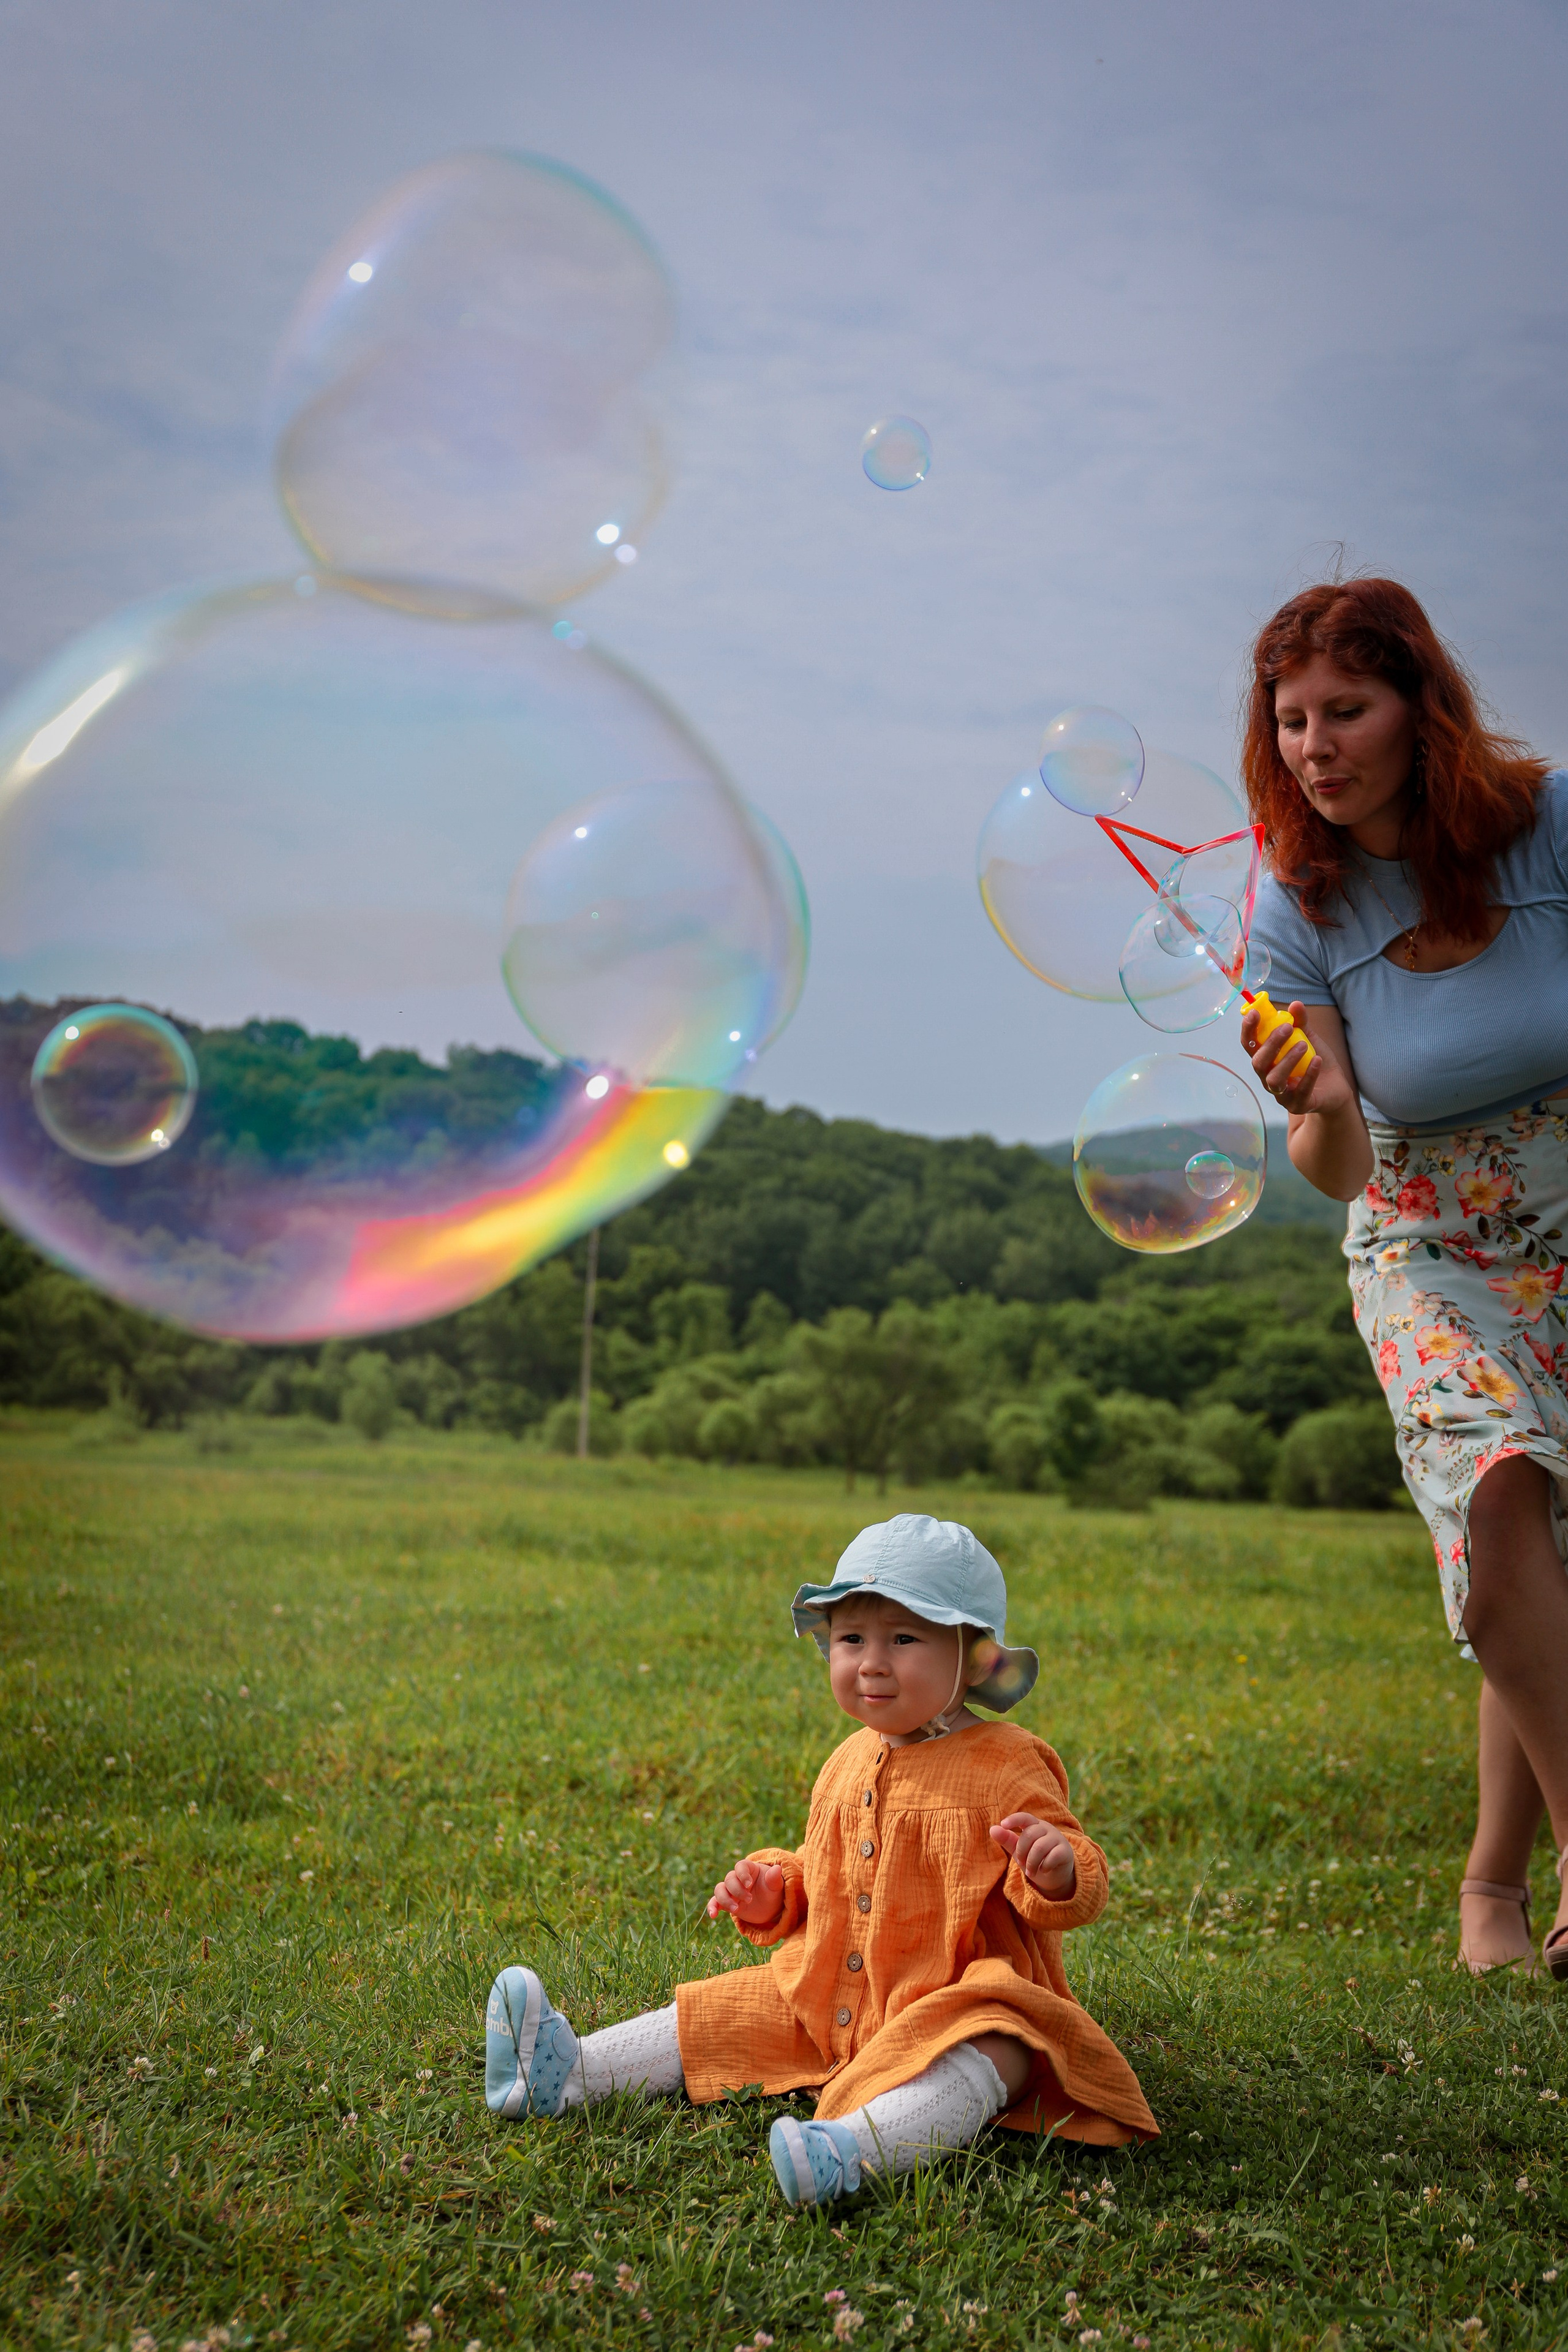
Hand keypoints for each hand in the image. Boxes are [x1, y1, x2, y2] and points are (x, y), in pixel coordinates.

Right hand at [706, 1857, 784, 1924]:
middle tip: (749, 1900)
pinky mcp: (727, 1902)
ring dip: (725, 1899)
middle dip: (737, 1890)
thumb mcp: (776, 1886)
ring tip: (736, 1909)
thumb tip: (778, 1868)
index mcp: (748, 1869)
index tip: (749, 1884)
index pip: (740, 1866)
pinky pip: (715, 1902)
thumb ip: (774, 1878)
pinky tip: (713, 1915)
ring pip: (719, 1890)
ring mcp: (730, 1890)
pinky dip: (712, 1907)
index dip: (742, 1874)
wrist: (770, 1906)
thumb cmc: (773, 1891)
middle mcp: (737, 1878)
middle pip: (729, 1879)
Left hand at [990, 1813, 1076, 1898]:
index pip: (1025, 1817)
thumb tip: (992, 1829)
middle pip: (1029, 1835)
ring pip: (1039, 1847)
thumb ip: (1007, 1839)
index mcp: (1034, 1825)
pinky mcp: (1065, 1851)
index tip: (1003, 1824)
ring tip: (1030, 1872)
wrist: (1055, 1875)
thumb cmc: (1035, 1859)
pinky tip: (1044, 1870)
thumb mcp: (1019, 1850)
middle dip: (1022, 1852)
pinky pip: (1052, 1856)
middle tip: (1020, 1863)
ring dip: (1031, 1863)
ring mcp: (1058, 1838)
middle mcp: (1047, 1829)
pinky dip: (1044, 1866)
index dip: (1014, 1819)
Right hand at [1240, 998, 1354, 1118]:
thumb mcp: (1309, 1039)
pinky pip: (1300, 1091)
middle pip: (1259, 1063)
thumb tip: (1295, 1003)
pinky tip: (1317, 1061)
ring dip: (1287, 1060)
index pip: (1250, 1046)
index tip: (1254, 1013)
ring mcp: (1282, 1094)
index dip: (1248, 1030)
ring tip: (1303, 1045)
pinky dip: (1309, 1075)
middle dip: (1270, 1044)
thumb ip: (1301, 1023)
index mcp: (1267, 1060)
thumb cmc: (1315, 1062)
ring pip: (1274, 1079)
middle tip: (1288, 1028)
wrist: (1336, 1088)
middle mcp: (1268, 1078)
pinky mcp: (1299, 1105)